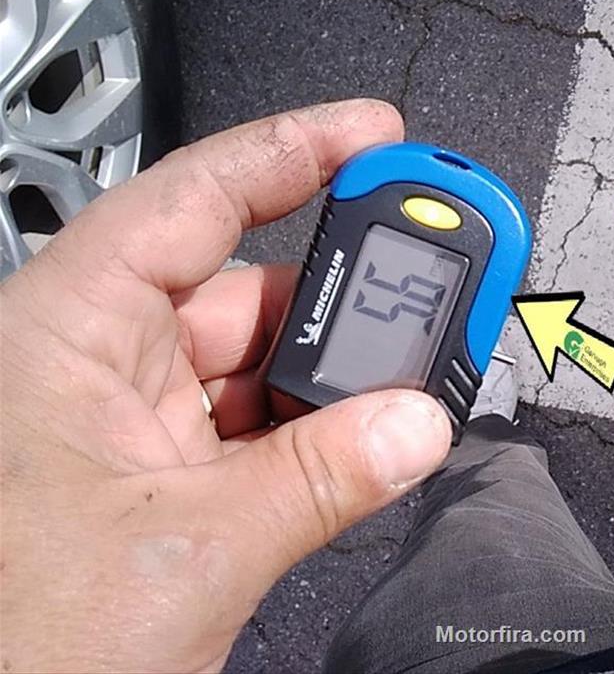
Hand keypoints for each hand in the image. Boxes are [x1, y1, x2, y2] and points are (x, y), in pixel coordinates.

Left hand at [0, 100, 451, 671]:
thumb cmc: (18, 640)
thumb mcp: (188, 551)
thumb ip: (319, 480)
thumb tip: (420, 425)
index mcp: (67, 333)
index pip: (190, 201)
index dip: (288, 152)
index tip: (376, 133)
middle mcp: (99, 359)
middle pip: (243, 283)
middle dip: (341, 287)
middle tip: (429, 275)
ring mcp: (135, 419)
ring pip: (257, 360)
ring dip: (336, 370)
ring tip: (415, 371)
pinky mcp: (165, 471)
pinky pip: (258, 421)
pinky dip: (316, 425)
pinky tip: (371, 429)